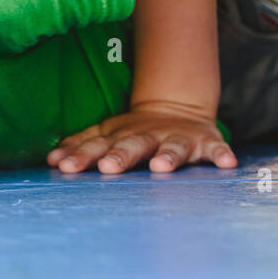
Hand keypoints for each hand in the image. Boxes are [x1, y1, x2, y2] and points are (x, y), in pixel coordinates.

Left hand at [47, 100, 237, 174]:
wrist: (177, 110)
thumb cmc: (132, 133)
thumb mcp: (105, 134)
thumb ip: (81, 146)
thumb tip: (50, 160)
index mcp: (119, 135)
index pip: (96, 146)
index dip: (80, 155)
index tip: (63, 166)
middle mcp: (146, 136)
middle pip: (131, 146)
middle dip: (119, 156)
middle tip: (108, 168)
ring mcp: (176, 139)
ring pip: (172, 148)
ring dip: (168, 156)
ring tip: (162, 167)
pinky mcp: (205, 142)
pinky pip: (215, 149)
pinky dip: (221, 154)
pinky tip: (227, 163)